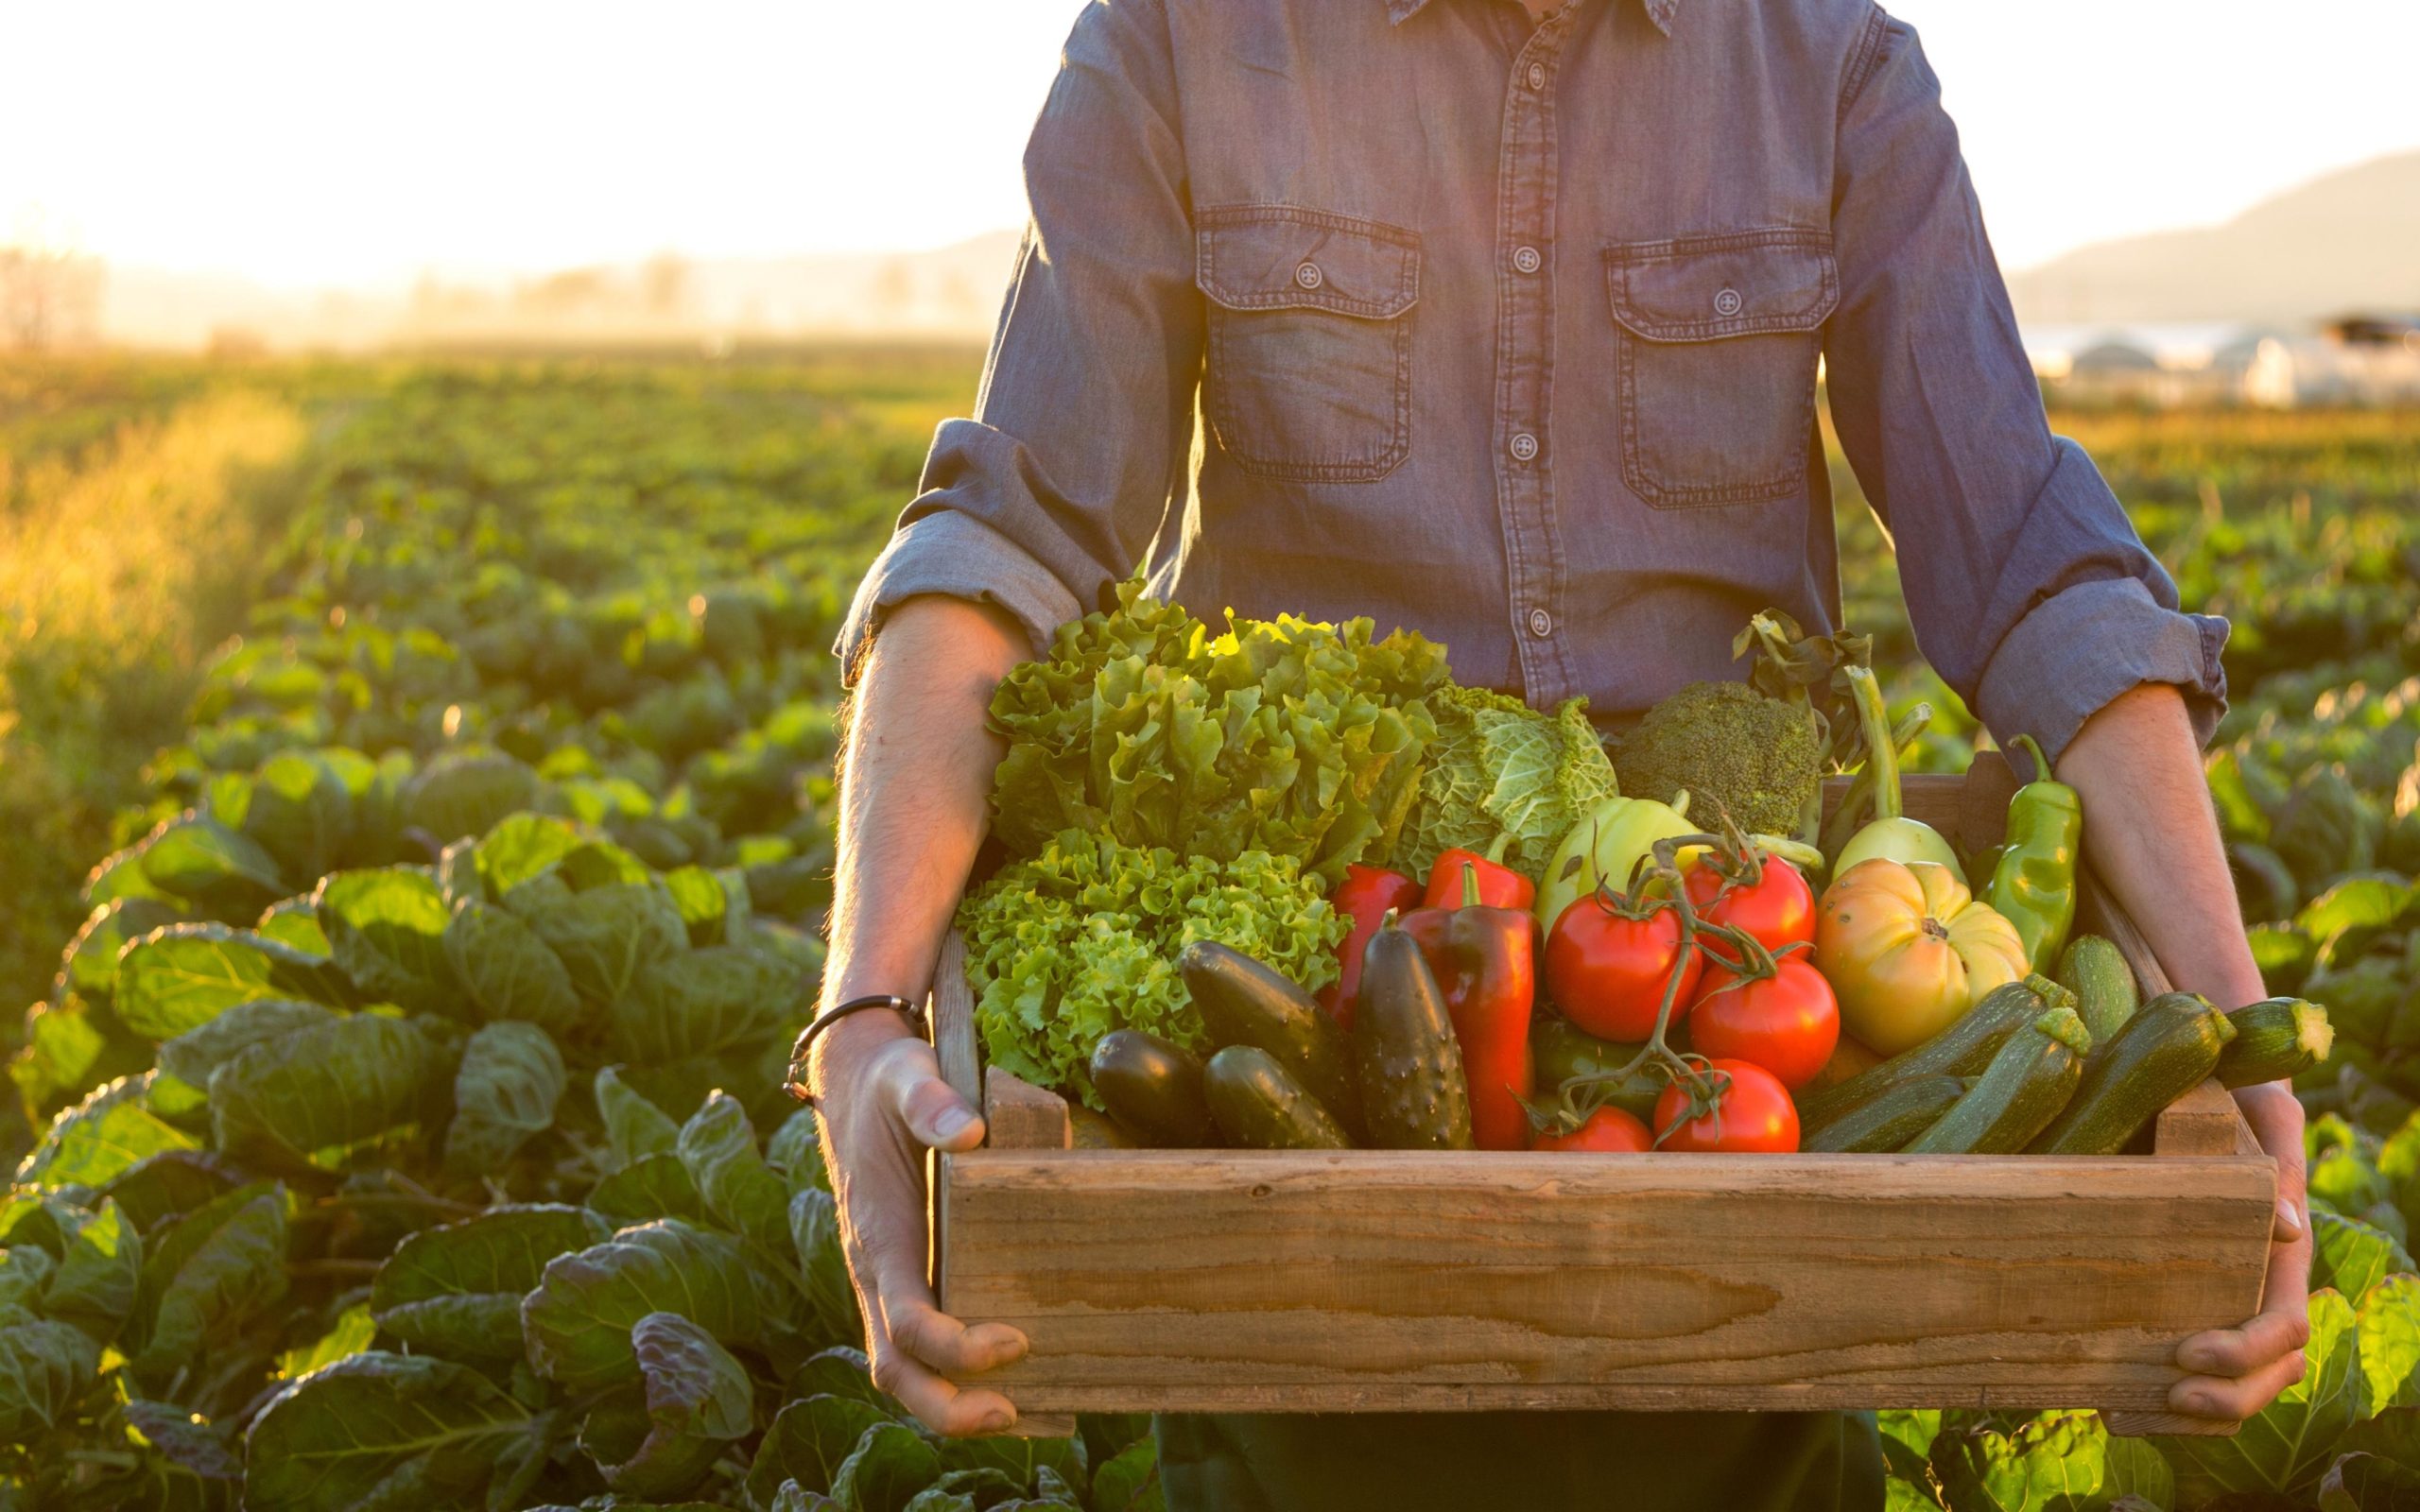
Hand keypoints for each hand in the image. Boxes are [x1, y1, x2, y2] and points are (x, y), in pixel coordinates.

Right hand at [815, 1015, 1027, 1435]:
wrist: (859, 1081)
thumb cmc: (892, 1083)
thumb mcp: (909, 1075)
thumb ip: (932, 1101)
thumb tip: (969, 1134)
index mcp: (880, 1234)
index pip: (906, 1320)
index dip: (956, 1348)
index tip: (1014, 1340)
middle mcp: (877, 1270)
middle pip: (895, 1368)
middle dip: (946, 1407)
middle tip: (1012, 1415)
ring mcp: (888, 1280)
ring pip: (903, 1367)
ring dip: (950, 1404)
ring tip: (1017, 1414)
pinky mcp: (906, 1277)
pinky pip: (919, 1345)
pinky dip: (954, 1376)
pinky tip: (1011, 1380)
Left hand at [2168, 1082, 2309, 1419]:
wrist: (2204, 1079)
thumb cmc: (2230, 1088)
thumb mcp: (2252, 1111)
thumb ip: (2270, 1162)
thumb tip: (2290, 1229)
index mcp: (2279, 1251)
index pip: (2286, 1326)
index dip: (2247, 1352)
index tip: (2188, 1352)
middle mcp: (2261, 1282)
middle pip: (2271, 1370)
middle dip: (2228, 1397)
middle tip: (2169, 1396)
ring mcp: (2229, 1293)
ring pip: (2242, 1379)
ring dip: (2200, 1410)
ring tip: (2135, 1412)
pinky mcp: (2190, 1293)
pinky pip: (2200, 1366)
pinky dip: (2168, 1397)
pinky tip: (2116, 1403)